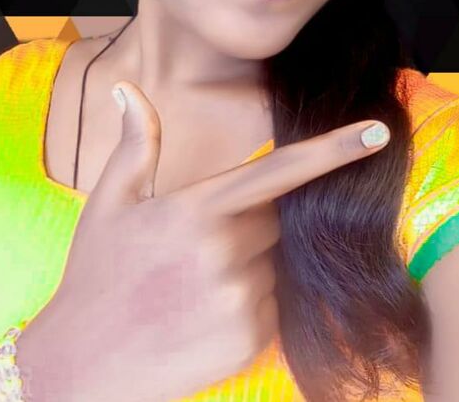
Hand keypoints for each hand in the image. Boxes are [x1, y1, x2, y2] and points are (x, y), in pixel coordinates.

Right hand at [19, 81, 390, 401]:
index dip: (333, 150)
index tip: (377, 132)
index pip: (280, 171)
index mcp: (198, 209)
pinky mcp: (249, 340)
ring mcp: (240, 298)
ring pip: (274, 264)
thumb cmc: (96, 275)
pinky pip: (272, 305)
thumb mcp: (109, 204)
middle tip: (199, 244)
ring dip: (248, 266)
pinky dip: (249, 304)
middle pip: (276, 220)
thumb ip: (136, 144)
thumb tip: (129, 90)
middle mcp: (226, 251)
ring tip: (193, 286)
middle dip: (251, 224)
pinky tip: (201, 314)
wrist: (80, 366)